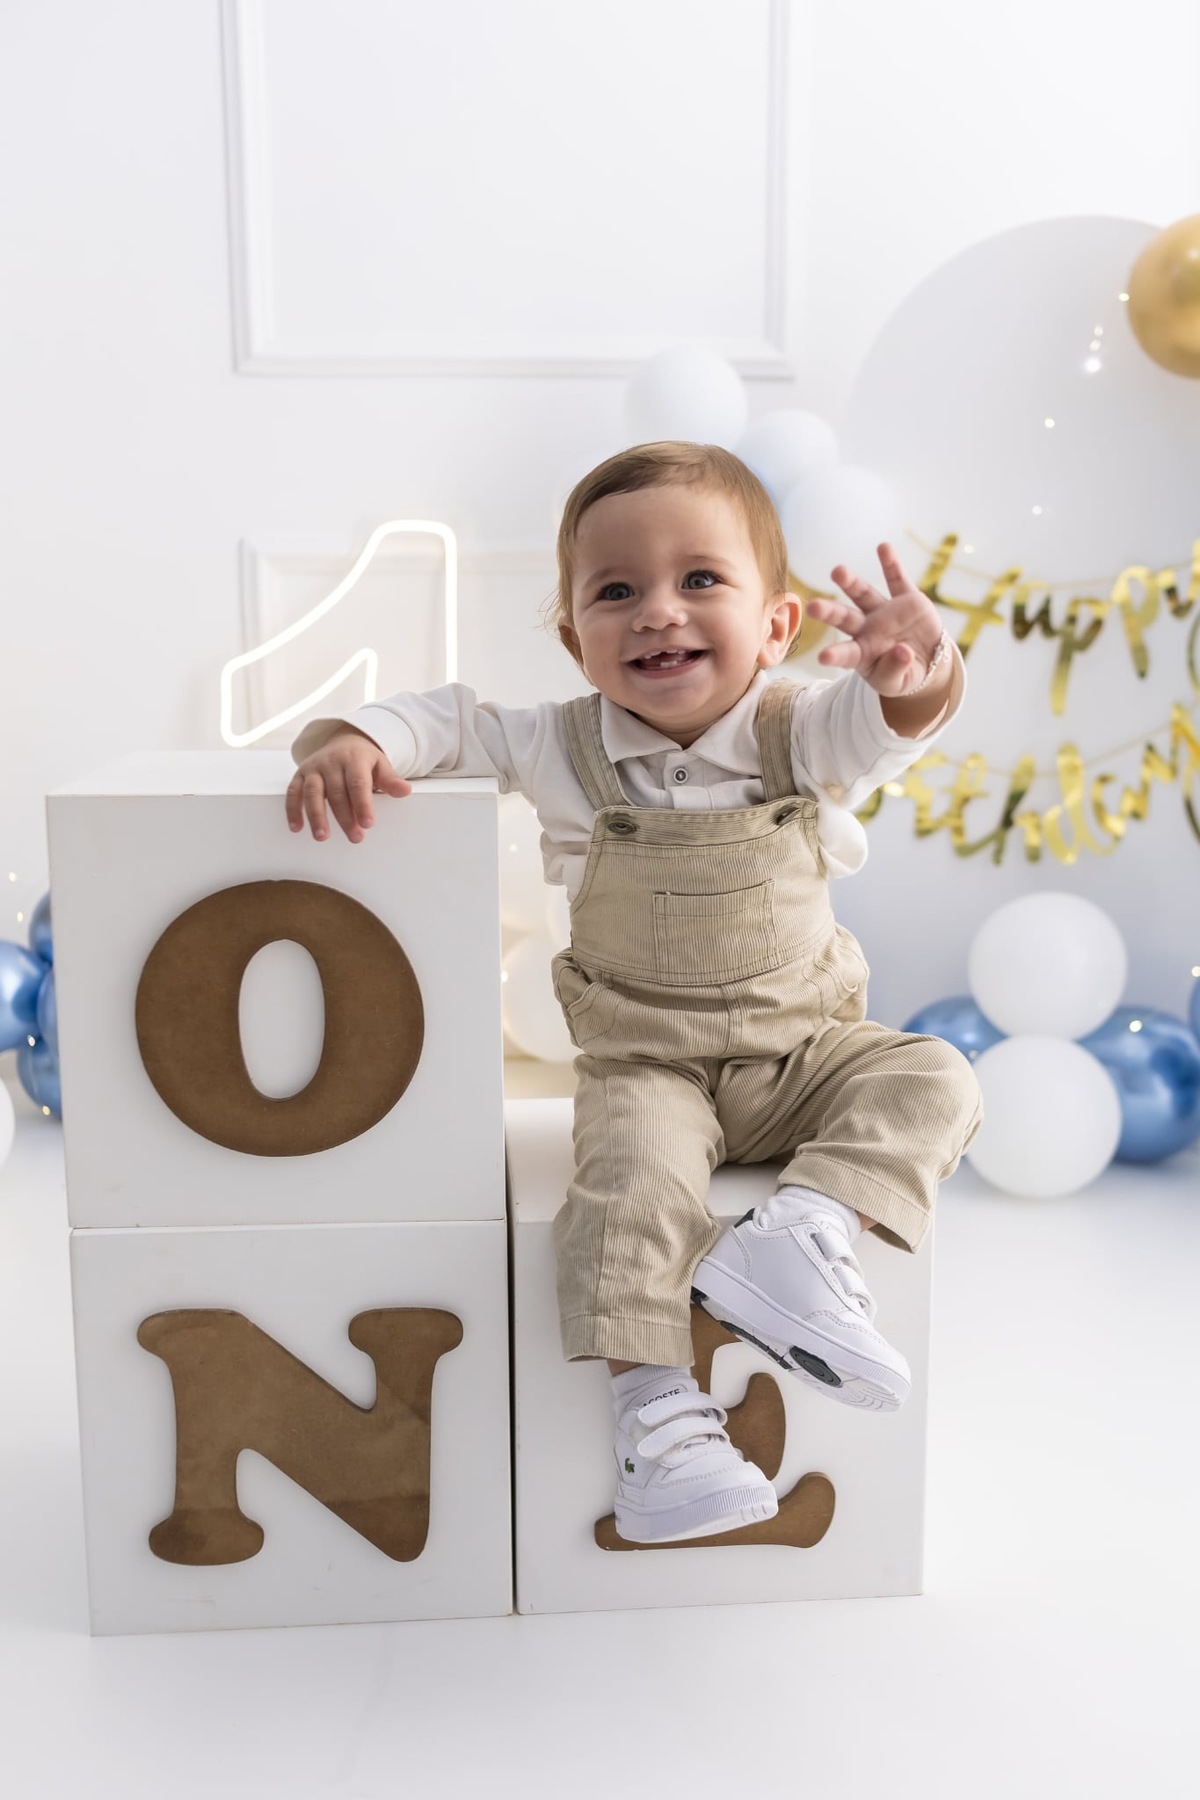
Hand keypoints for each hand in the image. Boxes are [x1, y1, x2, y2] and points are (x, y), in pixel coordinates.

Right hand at [286, 727, 411, 843]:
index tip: (368, 824)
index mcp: (354, 759)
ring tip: (322, 837)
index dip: (363, 804)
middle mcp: (332, 761)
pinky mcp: (300, 774)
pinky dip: (292, 810)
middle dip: (345, 817)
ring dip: (316, 816)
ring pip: (312, 793)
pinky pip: (293, 792)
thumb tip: (405, 790)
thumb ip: (391, 780)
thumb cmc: (365, 760)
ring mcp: (314, 767)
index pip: (358, 783)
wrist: (344, 740)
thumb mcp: (381, 765)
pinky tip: (296, 828)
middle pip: (337, 792)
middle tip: (355, 837)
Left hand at [805, 543, 945, 698]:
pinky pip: (897, 579)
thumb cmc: (905, 674)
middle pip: (845, 618)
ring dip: (851, 582)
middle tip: (813, 606)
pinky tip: (883, 547)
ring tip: (837, 571)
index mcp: (863, 653)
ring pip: (863, 594)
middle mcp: (868, 629)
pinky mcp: (906, 599)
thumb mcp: (899, 682)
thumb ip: (896, 669)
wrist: (930, 660)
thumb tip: (902, 652)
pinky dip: (890, 564)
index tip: (823, 657)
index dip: (836, 654)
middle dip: (829, 612)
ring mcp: (885, 611)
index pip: (847, 654)